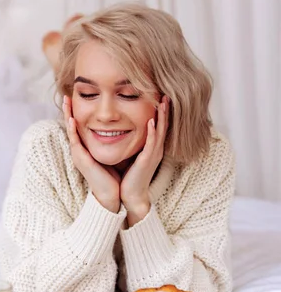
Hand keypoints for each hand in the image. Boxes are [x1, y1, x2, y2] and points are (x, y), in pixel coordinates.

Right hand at [63, 96, 120, 212]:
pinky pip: (75, 142)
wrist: (112, 195)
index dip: (77, 112)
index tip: (76, 98)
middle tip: (66, 95)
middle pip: (72, 126)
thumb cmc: (115, 176)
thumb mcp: (112, 154)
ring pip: (70, 131)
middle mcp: (80, 150)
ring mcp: (79, 155)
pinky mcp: (81, 160)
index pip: (80, 126)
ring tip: (66, 102)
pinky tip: (71, 119)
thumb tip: (121, 129)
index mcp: (87, 148)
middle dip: (68, 111)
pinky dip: (73, 130)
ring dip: (67, 115)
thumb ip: (112, 142)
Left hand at [120, 96, 169, 225]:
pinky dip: (151, 132)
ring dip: (161, 117)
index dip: (161, 112)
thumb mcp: (133, 156)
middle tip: (166, 94)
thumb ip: (133, 144)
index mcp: (152, 148)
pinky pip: (151, 144)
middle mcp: (155, 150)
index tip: (160, 97)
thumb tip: (124, 131)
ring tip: (163, 102)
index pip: (158, 126)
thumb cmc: (129, 177)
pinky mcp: (147, 161)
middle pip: (162, 126)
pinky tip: (150, 121)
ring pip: (159, 132)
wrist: (130, 196)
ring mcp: (153, 155)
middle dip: (164, 110)